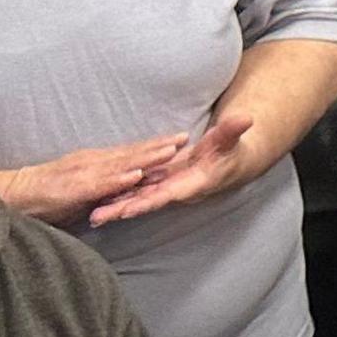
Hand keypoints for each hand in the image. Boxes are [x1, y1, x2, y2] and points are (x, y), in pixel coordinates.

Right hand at [0, 134, 192, 225]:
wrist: (16, 195)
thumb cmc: (49, 194)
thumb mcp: (85, 186)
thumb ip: (107, 184)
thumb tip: (130, 184)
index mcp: (96, 161)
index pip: (131, 151)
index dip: (155, 144)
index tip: (180, 138)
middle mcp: (94, 162)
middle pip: (132, 152)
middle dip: (159, 145)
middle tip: (186, 136)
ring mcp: (85, 173)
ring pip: (122, 163)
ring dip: (146, 157)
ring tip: (170, 150)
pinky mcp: (76, 188)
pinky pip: (101, 183)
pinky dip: (120, 179)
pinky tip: (137, 175)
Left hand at [90, 111, 258, 225]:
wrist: (230, 165)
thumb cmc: (230, 153)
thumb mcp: (231, 140)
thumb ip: (233, 131)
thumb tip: (246, 119)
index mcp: (191, 182)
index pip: (167, 193)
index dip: (148, 201)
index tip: (128, 209)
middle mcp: (176, 190)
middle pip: (145, 202)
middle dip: (121, 210)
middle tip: (96, 218)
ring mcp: (164, 188)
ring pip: (136, 199)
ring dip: (114, 208)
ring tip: (90, 217)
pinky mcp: (157, 184)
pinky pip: (135, 192)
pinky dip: (118, 198)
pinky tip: (98, 202)